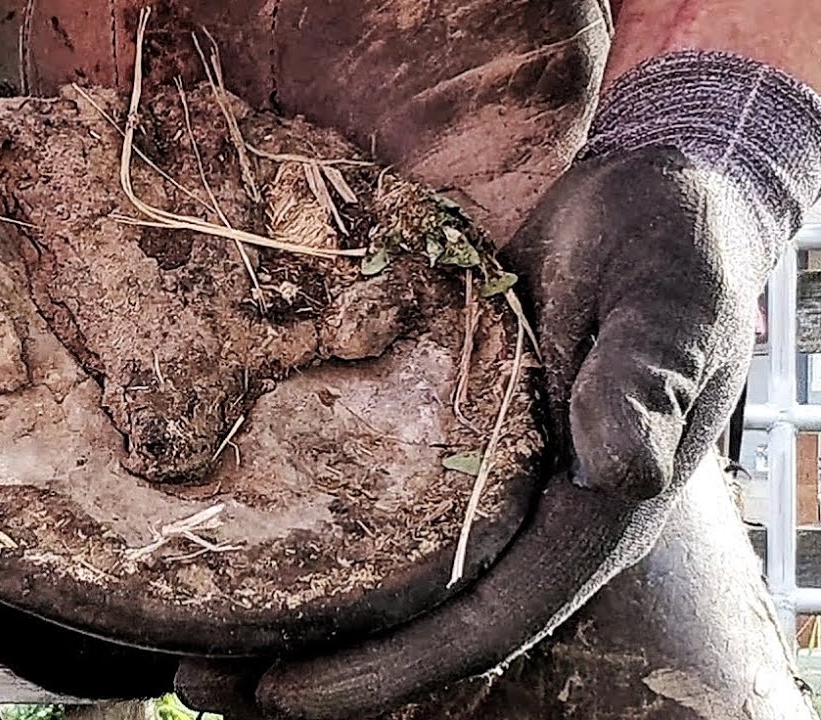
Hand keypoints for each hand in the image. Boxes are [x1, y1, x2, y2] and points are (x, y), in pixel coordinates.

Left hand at [176, 50, 820, 719]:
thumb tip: (622, 470)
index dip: (396, 670)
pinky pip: (397, 514)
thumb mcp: (670, 302)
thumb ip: (647, 381)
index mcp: (600, 512)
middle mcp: (545, 519)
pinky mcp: (468, 443)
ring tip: (212, 642)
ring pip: (408, 583)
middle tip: (214, 681)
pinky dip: (331, 545)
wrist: (653, 199)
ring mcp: (504, 487)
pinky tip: (260, 542)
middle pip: (435, 626)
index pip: (494, 622)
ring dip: (318, 620)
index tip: (294, 696)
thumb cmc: (673, 245)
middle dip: (333, 668)